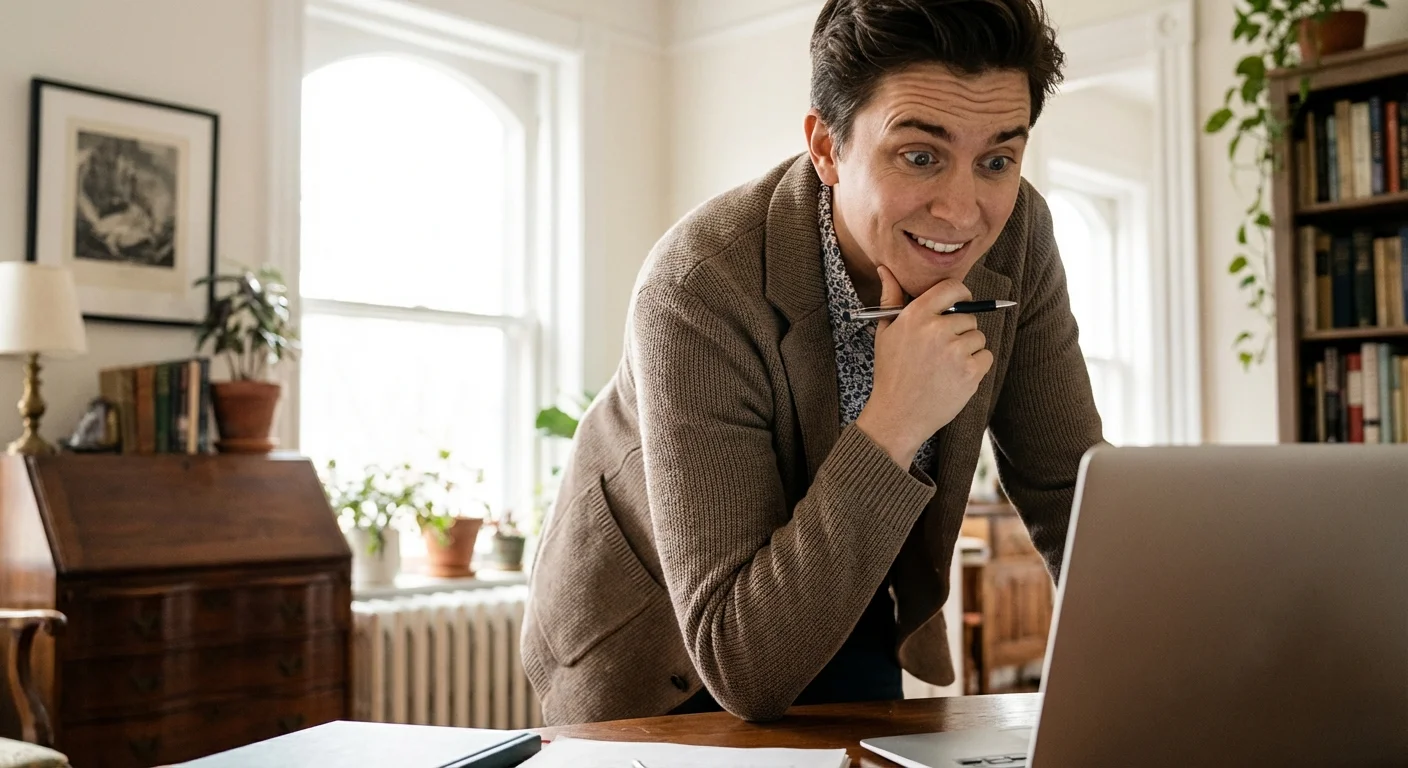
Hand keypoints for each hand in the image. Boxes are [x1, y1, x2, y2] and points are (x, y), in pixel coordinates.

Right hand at [854, 266, 993, 466]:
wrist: (898, 415)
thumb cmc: (891, 373)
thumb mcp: (885, 333)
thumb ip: (891, 298)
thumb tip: (886, 269)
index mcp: (916, 315)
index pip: (952, 288)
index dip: (960, 295)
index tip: (959, 305)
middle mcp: (937, 329)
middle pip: (969, 316)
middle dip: (960, 330)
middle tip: (941, 350)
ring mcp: (955, 351)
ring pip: (978, 337)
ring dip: (968, 349)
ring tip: (946, 366)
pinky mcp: (970, 372)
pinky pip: (986, 356)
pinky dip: (976, 366)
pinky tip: (955, 376)